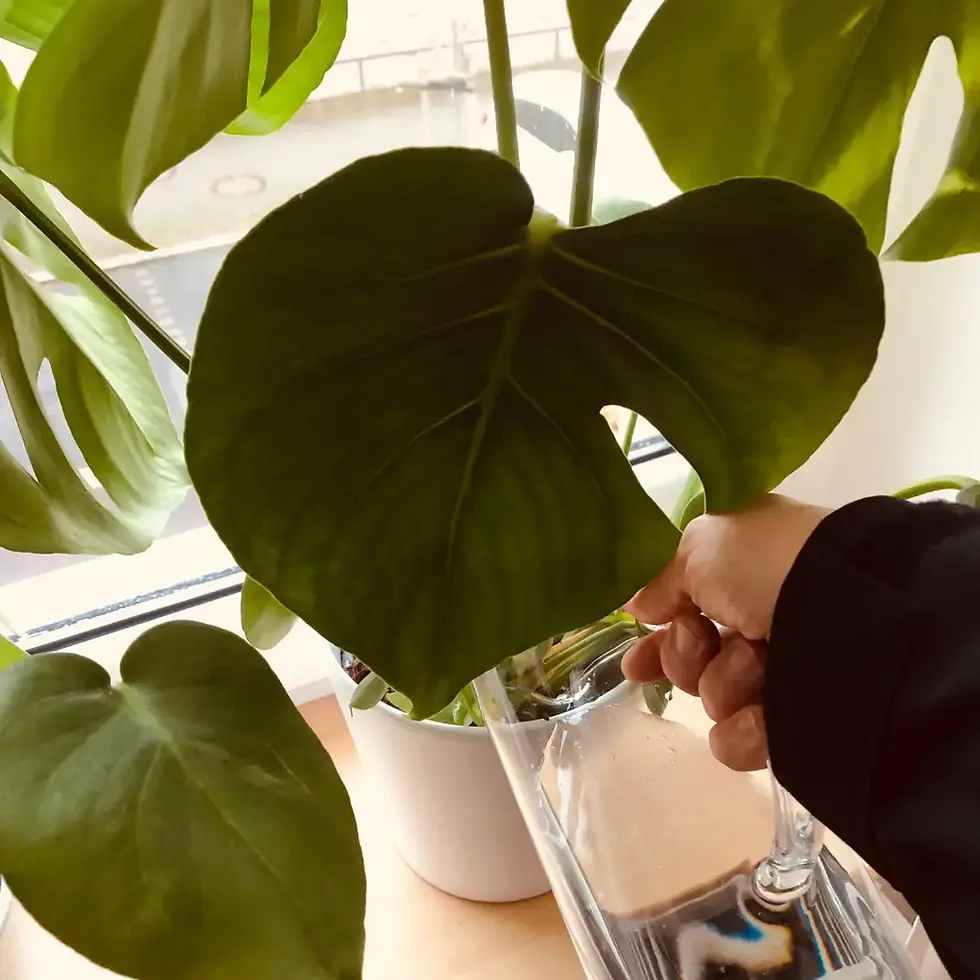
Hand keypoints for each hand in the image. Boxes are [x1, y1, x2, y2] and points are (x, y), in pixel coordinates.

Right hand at [622, 494, 829, 769]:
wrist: (853, 616)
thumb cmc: (769, 564)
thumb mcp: (700, 547)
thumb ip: (661, 579)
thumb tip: (639, 606)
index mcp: (746, 574)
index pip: (688, 612)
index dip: (658, 638)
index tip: (636, 663)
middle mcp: (765, 621)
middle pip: (693, 661)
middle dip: (686, 657)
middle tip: (702, 642)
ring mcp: (786, 673)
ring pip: (714, 699)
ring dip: (724, 683)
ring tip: (758, 664)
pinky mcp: (801, 722)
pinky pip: (741, 741)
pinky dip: (744, 731)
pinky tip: (760, 716)